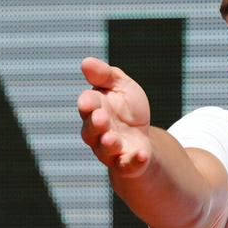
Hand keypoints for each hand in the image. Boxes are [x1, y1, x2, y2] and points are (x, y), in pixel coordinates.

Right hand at [77, 57, 152, 176]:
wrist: (142, 136)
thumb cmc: (127, 109)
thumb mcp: (120, 86)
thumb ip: (104, 75)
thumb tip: (85, 62)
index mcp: (95, 109)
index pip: (87, 106)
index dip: (87, 104)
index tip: (89, 101)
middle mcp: (97, 132)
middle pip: (91, 130)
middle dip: (95, 124)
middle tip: (101, 118)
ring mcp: (110, 150)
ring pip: (104, 150)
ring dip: (108, 144)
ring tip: (113, 139)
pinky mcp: (126, 164)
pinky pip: (127, 165)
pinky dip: (133, 161)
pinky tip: (141, 155)